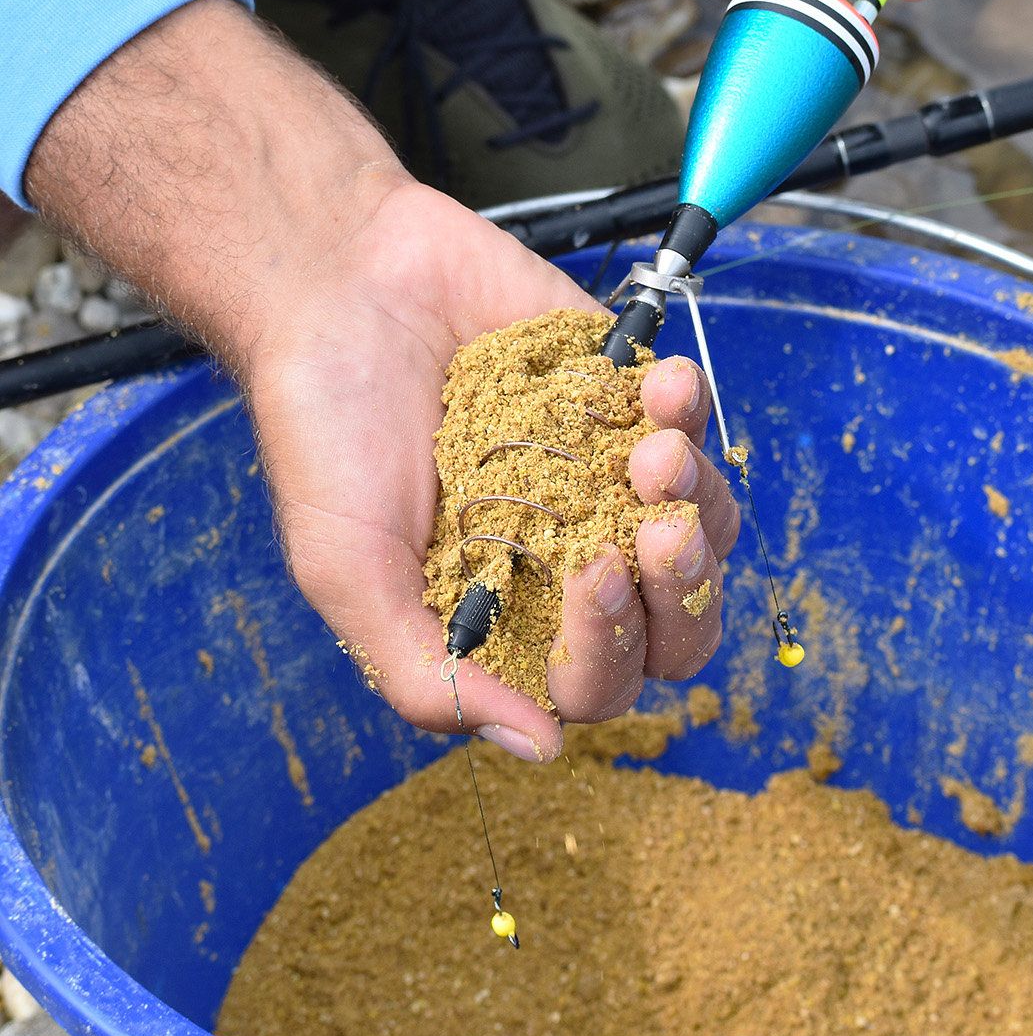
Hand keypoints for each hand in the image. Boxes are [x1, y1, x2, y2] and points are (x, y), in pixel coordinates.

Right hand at [248, 184, 739, 761]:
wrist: (337, 285)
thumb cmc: (325, 430)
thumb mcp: (348, 572)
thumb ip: (430, 672)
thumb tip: (542, 750)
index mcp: (507, 616)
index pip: (600, 678)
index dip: (613, 645)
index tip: (586, 571)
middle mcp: (565, 554)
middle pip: (675, 619)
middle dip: (682, 583)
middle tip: (653, 527)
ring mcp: (603, 477)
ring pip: (704, 527)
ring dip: (696, 495)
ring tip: (652, 439)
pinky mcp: (622, 398)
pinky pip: (695, 426)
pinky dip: (694, 411)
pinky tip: (660, 386)